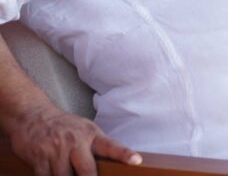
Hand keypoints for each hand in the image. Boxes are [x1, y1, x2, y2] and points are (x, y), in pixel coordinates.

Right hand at [6, 105, 140, 175]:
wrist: (33, 115)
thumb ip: (96, 146)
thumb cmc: (64, 126)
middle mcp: (75, 142)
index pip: (111, 146)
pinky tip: (52, 174)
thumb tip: (111, 164)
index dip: (124, 154)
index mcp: (91, 135)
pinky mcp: (39, 157)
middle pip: (86, 170)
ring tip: (69, 173)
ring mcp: (56, 150)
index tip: (136, 161)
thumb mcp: (84, 130)